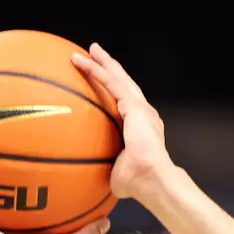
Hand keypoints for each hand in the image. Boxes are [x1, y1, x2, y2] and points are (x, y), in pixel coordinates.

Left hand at [71, 43, 176, 201]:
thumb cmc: (137, 182)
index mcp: (140, 127)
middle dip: (110, 67)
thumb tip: (89, 175)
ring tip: (88, 51)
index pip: (125, 103)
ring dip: (102, 63)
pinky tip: (82, 61)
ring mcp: (140, 107)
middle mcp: (143, 113)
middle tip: (95, 54)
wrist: (151, 179)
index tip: (101, 81)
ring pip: (117, 78)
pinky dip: (96, 70)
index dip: (114, 90)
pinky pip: (110, 82)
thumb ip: (106, 167)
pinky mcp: (133, 105)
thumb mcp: (116, 172)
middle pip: (123, 83)